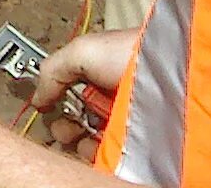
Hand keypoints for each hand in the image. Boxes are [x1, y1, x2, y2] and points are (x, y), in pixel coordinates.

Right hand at [30, 28, 134, 160]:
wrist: (174, 71)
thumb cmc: (133, 53)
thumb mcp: (83, 51)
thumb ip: (54, 69)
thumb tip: (37, 96)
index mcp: (100, 81)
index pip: (70, 102)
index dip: (57, 108)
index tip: (51, 110)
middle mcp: (114, 106)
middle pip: (78, 126)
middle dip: (66, 129)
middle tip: (67, 128)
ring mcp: (128, 129)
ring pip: (93, 146)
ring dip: (80, 146)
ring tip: (84, 140)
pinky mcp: (139, 149)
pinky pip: (112, 160)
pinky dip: (100, 159)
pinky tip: (98, 151)